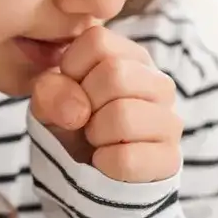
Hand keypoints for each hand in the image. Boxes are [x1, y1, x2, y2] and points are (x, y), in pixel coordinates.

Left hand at [30, 26, 181, 182]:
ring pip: (123, 116)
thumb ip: (50, 91)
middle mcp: (158, 83)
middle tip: (84, 120)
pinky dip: (103, 164)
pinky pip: (127, 158)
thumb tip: (77, 108)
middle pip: (114, 74)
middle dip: (84, 103)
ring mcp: (170, 120)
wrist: (87, 175)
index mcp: (130, 57)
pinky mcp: (170, 159)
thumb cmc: (70, 127)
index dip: (72, 68)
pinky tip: (106, 162)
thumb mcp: (48, 103)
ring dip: (95, 134)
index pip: (97, 41)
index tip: (72, 89)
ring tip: (97, 139)